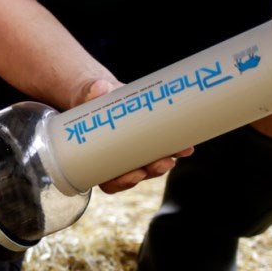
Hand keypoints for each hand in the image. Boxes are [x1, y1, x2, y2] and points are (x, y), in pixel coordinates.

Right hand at [73, 78, 192, 194]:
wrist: (99, 93)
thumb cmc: (87, 101)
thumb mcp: (84, 96)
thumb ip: (90, 93)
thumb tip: (99, 89)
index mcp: (97, 159)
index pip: (109, 180)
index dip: (123, 182)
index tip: (136, 174)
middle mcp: (118, 160)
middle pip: (135, 174)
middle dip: (152, 170)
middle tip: (162, 162)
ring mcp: (135, 151)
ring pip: (151, 164)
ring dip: (166, 161)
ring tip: (180, 151)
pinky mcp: (148, 139)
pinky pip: (162, 149)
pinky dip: (175, 149)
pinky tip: (187, 146)